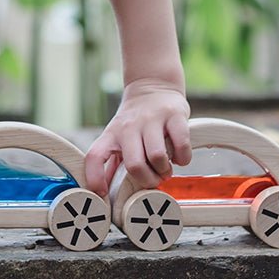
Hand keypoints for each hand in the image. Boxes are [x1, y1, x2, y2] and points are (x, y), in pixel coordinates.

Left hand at [84, 80, 190, 196]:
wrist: (151, 86)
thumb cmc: (134, 121)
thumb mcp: (118, 137)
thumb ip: (112, 163)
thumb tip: (104, 192)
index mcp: (112, 134)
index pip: (95, 155)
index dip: (95, 177)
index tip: (103, 193)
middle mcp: (129, 126)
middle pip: (134, 164)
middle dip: (148, 180)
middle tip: (154, 178)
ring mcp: (151, 120)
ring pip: (157, 156)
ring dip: (165, 170)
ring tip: (165, 167)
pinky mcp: (174, 116)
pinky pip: (181, 145)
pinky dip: (183, 159)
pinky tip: (180, 157)